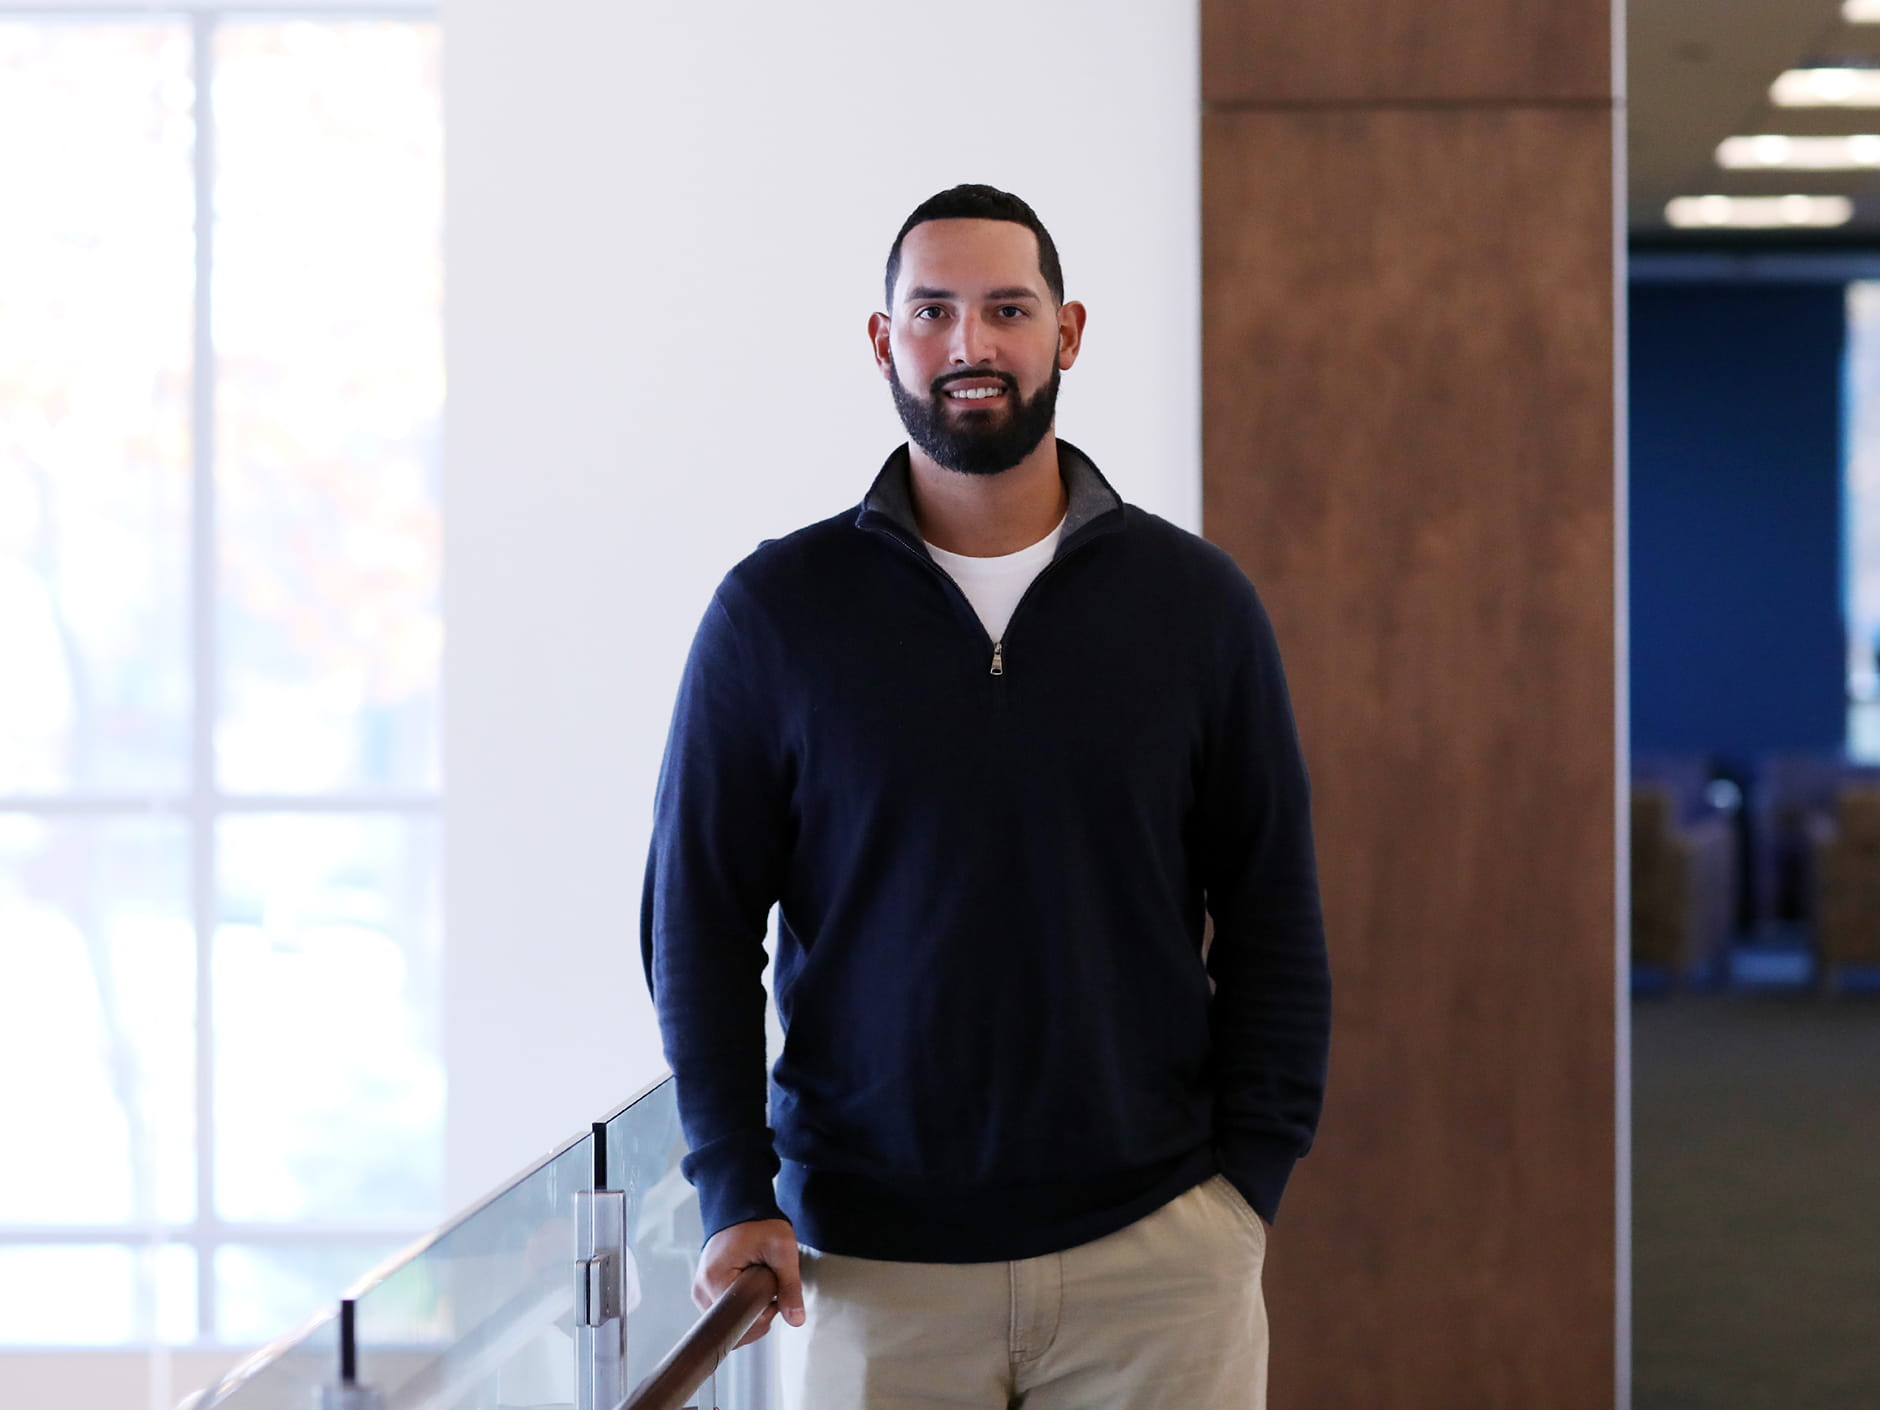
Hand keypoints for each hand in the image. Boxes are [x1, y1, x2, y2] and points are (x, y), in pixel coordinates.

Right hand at [693, 1217, 803, 1346]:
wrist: (741, 1209)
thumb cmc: (759, 1224)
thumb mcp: (782, 1251)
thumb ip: (790, 1286)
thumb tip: (796, 1319)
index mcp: (714, 1281)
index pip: (738, 1322)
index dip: (762, 1317)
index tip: (774, 1298)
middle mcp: (701, 1290)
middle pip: (732, 1326)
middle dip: (757, 1315)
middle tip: (770, 1289)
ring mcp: (701, 1292)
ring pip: (729, 1322)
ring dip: (750, 1313)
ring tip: (760, 1286)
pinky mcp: (706, 1291)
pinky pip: (725, 1312)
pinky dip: (741, 1307)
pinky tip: (752, 1291)